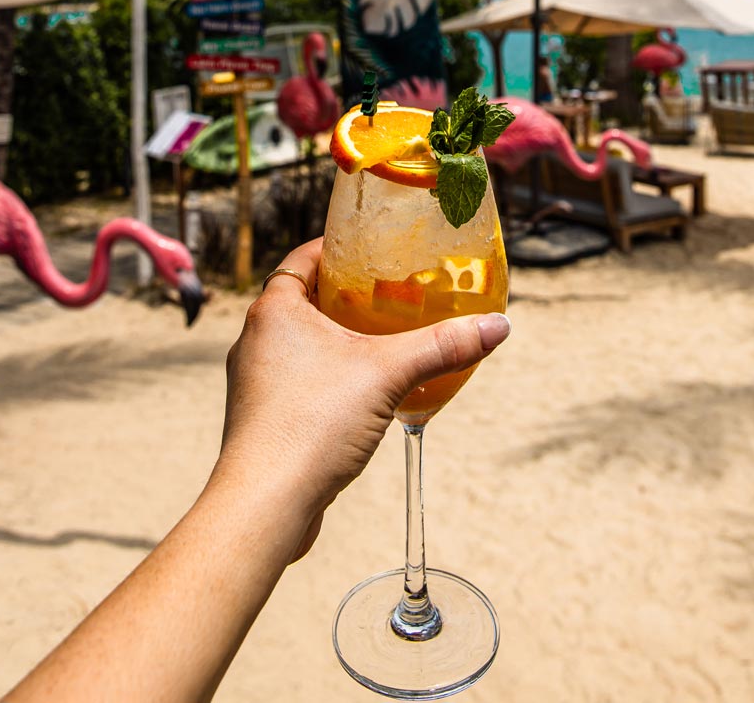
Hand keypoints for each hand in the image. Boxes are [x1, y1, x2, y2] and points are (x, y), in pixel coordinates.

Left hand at [211, 238, 509, 561]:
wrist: (265, 504)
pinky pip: (300, 381)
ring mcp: (255, 381)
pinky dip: (330, 377)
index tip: (374, 250)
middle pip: (306, 299)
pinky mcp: (263, 418)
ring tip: (384, 343)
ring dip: (338, 339)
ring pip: (302, 344)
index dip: (339, 249)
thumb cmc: (312, 425)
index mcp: (274, 309)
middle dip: (347, 296)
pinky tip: (364, 394)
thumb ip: (442, 346)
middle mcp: (257, 338)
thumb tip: (497, 325)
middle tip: (391, 295)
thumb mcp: (388, 375)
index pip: (305, 258)